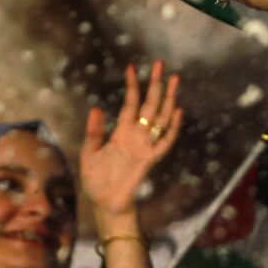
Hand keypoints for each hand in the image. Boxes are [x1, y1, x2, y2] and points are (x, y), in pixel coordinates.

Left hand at [79, 63, 183, 225]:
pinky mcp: (149, 160)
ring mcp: (144, 147)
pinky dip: (172, 127)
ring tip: (173, 80)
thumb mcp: (89, 153)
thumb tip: (96, 108)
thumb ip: (94, 132)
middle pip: (149, 105)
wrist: (105, 203)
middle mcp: (135, 136)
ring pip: (160, 118)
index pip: (130, 103)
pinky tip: (178, 111)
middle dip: (155, 84)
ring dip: (167, 99)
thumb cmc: (96, 180)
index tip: (132, 68)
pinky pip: (164, 142)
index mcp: (120, 133)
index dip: (132, 86)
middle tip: (159, 64)